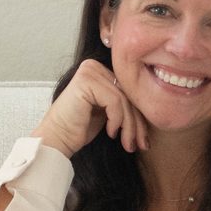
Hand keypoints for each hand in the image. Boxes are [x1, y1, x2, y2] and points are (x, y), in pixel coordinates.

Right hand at [34, 58, 150, 158]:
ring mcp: (89, 71)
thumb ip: (124, 103)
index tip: (143, 139)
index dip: (139, 116)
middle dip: (137, 123)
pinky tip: (110, 133)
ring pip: (124, 99)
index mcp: (99, 70)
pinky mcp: (86, 81)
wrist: (57, 139)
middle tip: (141, 144)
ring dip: (129, 126)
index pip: (129, 91)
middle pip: (128, 94)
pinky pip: (115, 101)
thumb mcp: (107, 112)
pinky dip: (117, 120)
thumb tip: (153, 107)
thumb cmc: (80, 128)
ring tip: (127, 144)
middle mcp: (93, 66)